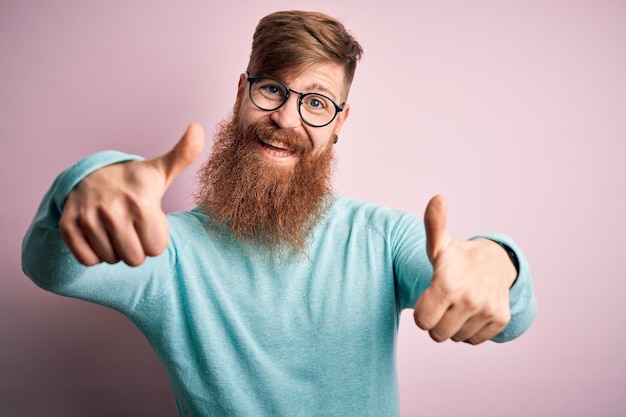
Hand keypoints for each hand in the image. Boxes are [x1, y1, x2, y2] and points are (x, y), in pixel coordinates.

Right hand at [59, 124, 204, 265]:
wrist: (91, 174)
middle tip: (133, 228)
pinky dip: (95, 254)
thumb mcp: (162, 170)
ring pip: (111, 259)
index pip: (156, 248)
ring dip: (116, 250)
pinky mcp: (68, 226)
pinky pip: (88, 260)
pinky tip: (100, 235)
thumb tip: (198, 127)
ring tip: (117, 229)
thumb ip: (184, 155)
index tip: (149, 222)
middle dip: (137, 248)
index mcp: (142, 202)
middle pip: (135, 258)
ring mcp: (88, 218)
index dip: (155, 238)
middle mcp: (113, 210)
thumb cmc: (136, 180)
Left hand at [413, 195, 516, 343]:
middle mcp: (469, 299)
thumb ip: (432, 226)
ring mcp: (487, 311)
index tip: (429, 297)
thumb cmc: (457, 258)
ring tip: (458, 304)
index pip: (422, 321)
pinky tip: (472, 311)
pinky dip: (470, 330)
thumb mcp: (439, 244)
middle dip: (436, 321)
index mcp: (448, 284)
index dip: (422, 312)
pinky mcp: (500, 320)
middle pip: (437, 334)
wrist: (495, 262)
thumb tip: (438, 197)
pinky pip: (473, 340)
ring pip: (455, 338)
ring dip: (453, 326)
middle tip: (444, 302)